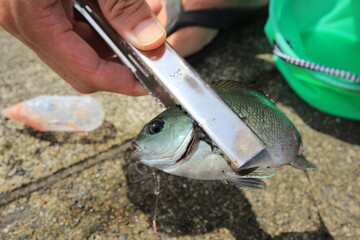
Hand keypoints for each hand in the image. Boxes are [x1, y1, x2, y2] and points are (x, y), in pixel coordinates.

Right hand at [0, 0, 165, 95]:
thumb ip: (122, 5)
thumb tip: (149, 39)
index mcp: (32, 16)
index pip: (85, 71)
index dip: (121, 82)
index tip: (148, 81)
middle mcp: (25, 22)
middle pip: (83, 65)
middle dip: (122, 58)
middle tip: (150, 45)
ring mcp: (28, 15)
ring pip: (80, 47)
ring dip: (115, 38)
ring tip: (144, 16)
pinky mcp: (36, 6)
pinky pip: (72, 27)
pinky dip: (100, 22)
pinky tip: (120, 7)